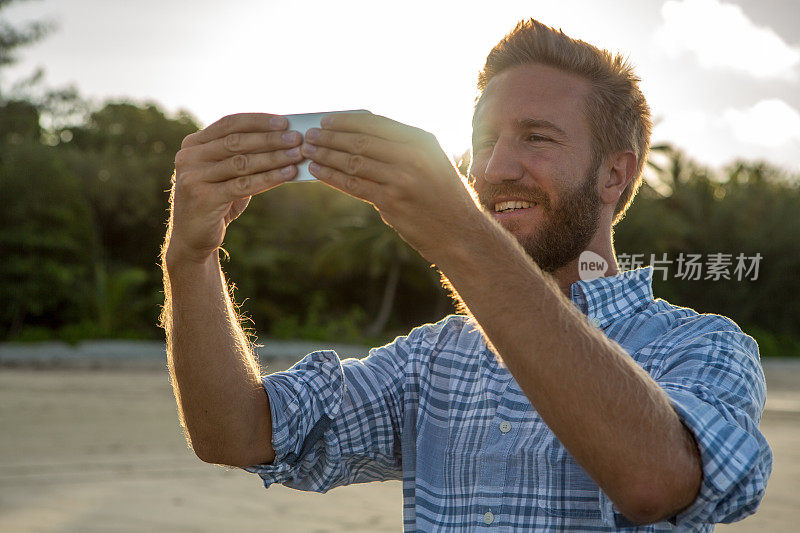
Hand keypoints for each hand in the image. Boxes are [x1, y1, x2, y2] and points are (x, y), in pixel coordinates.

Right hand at [166, 113, 303, 264]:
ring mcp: (193, 177)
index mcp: (193, 144)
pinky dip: (268, 178)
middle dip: (270, 139)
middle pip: (236, 142)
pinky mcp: (203, 198)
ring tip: (297, 155)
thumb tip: (284, 141)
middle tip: (297, 138)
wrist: (193, 237)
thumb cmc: (217, 200)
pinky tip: (287, 174)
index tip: (284, 122)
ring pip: (241, 163)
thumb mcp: (226, 174)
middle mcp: (189, 157)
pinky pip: (243, 185)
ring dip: (273, 158)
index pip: (229, 124)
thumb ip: (243, 156)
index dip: (258, 121)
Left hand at [301, 113, 480, 264]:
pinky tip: (318, 172)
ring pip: (353, 161)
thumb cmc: (443, 199)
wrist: (460, 234)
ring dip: (326, 155)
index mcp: (422, 140)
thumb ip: (402, 149)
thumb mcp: (431, 164)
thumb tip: (359, 138)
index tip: (327, 120)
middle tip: (309, 136)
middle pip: (361, 140)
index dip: (347, 121)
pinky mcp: (391, 201)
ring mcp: (401, 178)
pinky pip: (353, 185)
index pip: (376, 123)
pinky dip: (331, 176)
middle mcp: (412, 155)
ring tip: (309, 152)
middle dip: (330, 137)